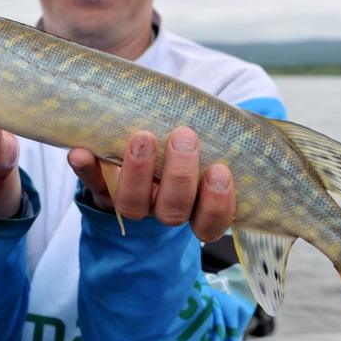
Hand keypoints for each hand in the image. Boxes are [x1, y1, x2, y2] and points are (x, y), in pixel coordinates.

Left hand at [67, 126, 234, 241]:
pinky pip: (92, 185)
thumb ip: (229, 138)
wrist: (142, 153)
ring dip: (138, 172)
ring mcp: (132, 202)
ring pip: (132, 204)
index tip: (220, 171)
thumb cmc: (190, 150)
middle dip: (179, 175)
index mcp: (196, 207)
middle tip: (184, 137)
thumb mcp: (214, 147)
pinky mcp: (101, 189)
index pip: (210, 223)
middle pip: (171, 211)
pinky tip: (80, 152)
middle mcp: (163, 210)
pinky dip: (86, 170)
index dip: (216, 204)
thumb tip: (261, 116)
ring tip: (143, 137)